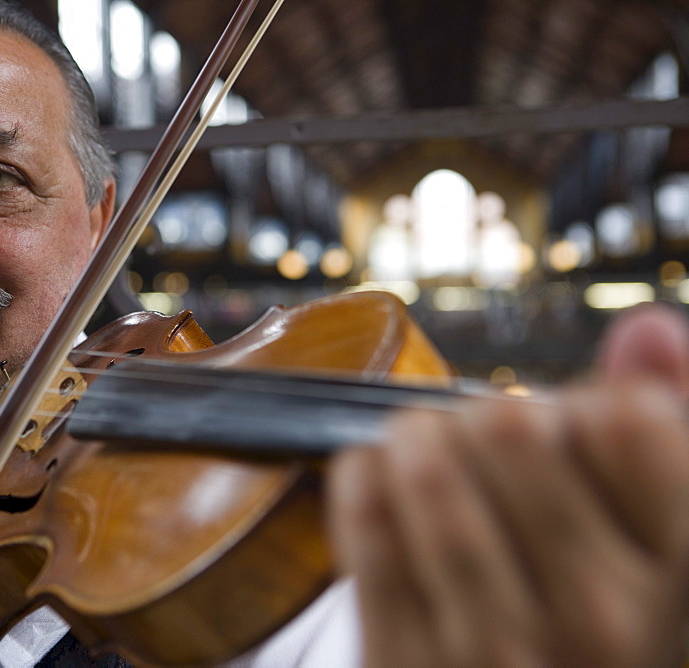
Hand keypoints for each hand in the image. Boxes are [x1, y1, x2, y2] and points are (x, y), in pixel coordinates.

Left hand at [328, 304, 688, 665]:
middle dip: (488, 412)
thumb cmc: (592, 619)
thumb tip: (644, 328)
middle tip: (483, 438)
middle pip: (510, 426)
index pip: (625, 418)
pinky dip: (362, 474)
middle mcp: (601, 621)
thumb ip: (664, 435)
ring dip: (417, 436)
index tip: (568, 433)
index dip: (585, 403)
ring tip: (424, 447)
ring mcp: (498, 649)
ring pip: (430, 468)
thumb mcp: (658, 541)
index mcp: (683, 580)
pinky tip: (378, 477)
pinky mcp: (406, 660)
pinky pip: (366, 517)